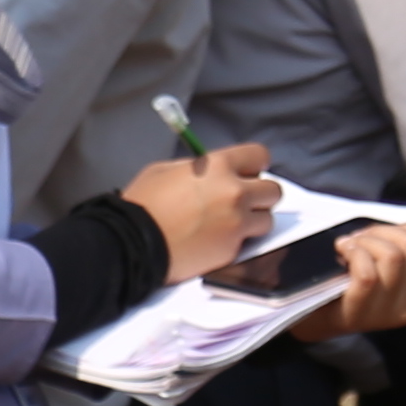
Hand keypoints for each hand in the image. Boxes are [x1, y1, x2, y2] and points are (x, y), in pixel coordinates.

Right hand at [122, 142, 282, 283]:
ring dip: (253, 222)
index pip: (260, 156)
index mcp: (218, 166)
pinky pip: (249, 243)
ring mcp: (237, 223)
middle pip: (273, 190)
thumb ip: (197, 168)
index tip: (248, 174)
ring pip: (267, 220)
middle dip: (259, 196)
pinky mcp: (233, 249)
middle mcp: (234, 192)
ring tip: (230, 225)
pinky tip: (216, 241)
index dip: (254, 166)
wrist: (132, 244)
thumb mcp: (165, 171)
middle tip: (240, 203)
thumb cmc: (142, 205)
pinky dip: (238, 242)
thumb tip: (212, 172)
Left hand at [315, 219, 405, 337]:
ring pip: (393, 257)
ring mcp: (387, 312)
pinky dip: (353, 253)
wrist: (314, 317)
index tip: (385, 235)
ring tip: (349, 246)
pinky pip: (367, 273)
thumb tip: (403, 228)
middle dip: (383, 231)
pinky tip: (342, 252)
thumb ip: (401, 250)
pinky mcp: (360, 313)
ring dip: (366, 241)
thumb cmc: (348, 283)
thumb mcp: (384, 268)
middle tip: (360, 239)